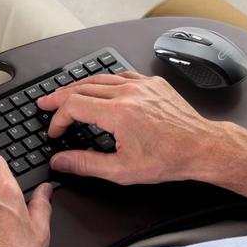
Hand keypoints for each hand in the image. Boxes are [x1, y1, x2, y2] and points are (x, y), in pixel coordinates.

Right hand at [37, 72, 221, 184]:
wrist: (201, 147)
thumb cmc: (168, 159)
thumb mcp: (121, 170)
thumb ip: (86, 164)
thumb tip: (61, 161)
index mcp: (118, 113)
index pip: (73, 106)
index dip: (58, 118)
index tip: (55, 130)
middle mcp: (128, 94)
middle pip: (81, 87)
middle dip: (59, 97)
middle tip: (45, 103)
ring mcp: (142, 85)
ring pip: (100, 78)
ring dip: (78, 86)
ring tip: (65, 94)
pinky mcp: (153, 84)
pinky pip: (121, 75)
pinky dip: (104, 82)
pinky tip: (99, 88)